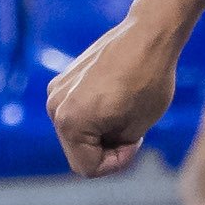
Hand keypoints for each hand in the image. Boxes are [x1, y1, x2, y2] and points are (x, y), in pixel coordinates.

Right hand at [46, 20, 181, 178]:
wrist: (147, 37)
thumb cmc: (149, 82)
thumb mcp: (137, 129)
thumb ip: (113, 146)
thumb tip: (100, 148)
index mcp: (70, 123)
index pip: (87, 168)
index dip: (117, 163)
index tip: (135, 142)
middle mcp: (55, 107)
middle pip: (78, 152)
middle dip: (106, 149)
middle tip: (133, 132)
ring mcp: (55, 92)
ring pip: (76, 133)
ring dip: (100, 133)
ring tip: (126, 114)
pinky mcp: (62, 80)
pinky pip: (76, 112)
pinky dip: (95, 115)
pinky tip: (117, 99)